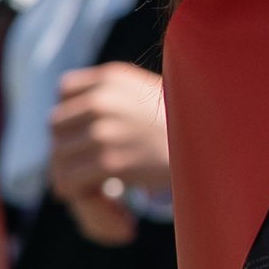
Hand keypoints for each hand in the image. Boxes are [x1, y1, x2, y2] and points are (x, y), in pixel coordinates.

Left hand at [50, 64, 168, 245]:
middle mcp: (104, 100)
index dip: (73, 111)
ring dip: (68, 170)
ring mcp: (105, 131)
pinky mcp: (109, 162)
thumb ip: (113, 92)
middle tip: (82, 159)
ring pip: (59, 156)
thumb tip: (76, 110)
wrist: (212, 145)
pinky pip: (69, 179)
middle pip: (56, 124)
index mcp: (113, 77)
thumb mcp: (147, 90)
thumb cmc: (182, 121)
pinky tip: (89, 191)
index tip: (85, 128)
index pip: (65, 90)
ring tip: (84, 179)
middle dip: (66, 143)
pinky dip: (74, 188)